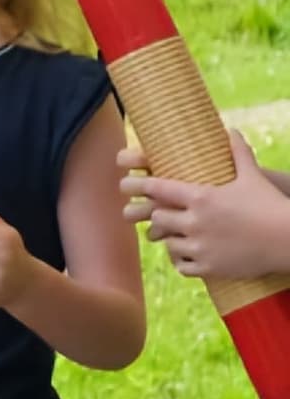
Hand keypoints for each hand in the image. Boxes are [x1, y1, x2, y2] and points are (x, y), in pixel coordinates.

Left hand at [123, 132, 289, 285]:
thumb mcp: (252, 177)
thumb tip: (231, 130)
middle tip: (148, 214)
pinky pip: (182, 266)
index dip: (139, 186)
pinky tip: (186, 254)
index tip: (127, 184)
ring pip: (167, 243)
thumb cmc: (271, 205)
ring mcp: (201, 247)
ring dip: (169, 238)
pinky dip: (181, 260)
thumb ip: (238, 154)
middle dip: (154, 215)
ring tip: (173, 234)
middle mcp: (195, 222)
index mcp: (201, 197)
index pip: (158, 189)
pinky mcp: (209, 268)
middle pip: (157, 218)